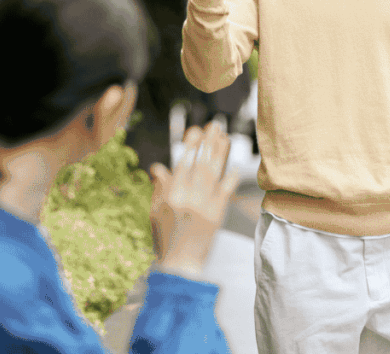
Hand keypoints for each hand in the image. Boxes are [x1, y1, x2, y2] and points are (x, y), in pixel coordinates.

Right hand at [149, 122, 239, 274]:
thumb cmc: (164, 237)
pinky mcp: (217, 215)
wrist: (181, 264)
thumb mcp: (155, 212)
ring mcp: (205, 206)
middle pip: (201, 164)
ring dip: (220, 154)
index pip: (182, 164)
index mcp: (171, 196)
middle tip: (214, 126)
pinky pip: (226, 192)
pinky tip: (235, 166)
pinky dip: (230, 178)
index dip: (190, 147)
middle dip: (208, 143)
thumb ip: (159, 188)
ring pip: (214, 173)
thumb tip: (158, 166)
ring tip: (225, 137)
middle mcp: (189, 199)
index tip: (195, 131)